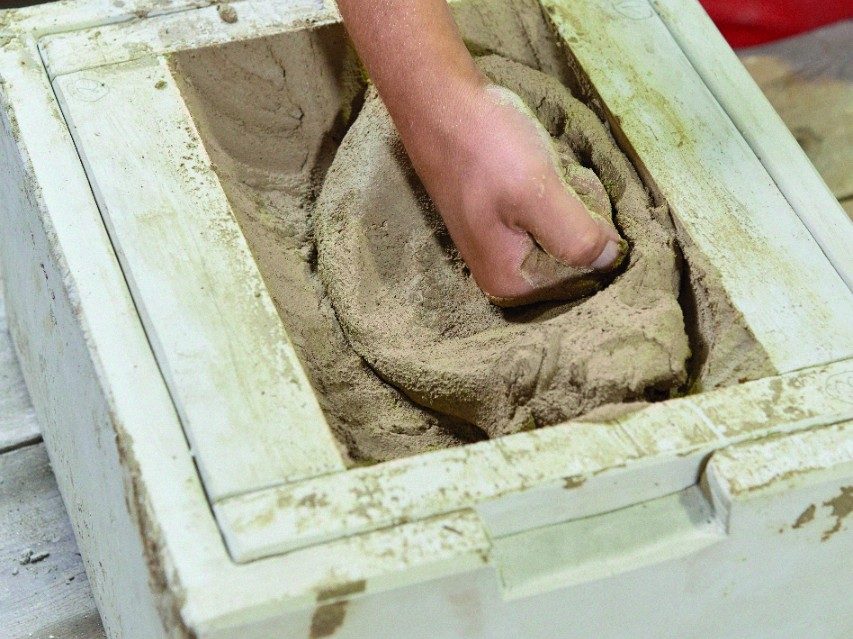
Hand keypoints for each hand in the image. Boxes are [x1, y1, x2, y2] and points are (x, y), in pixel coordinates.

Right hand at [403, 81, 624, 305]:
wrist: (439, 103)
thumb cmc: (485, 148)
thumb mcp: (537, 194)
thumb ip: (577, 236)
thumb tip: (612, 259)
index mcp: (511, 282)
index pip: (584, 276)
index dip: (594, 235)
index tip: (575, 197)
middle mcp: (503, 274)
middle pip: (572, 257)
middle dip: (580, 218)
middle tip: (560, 179)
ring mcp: (500, 246)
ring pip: (563, 233)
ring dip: (569, 200)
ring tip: (546, 169)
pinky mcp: (500, 220)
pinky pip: (546, 216)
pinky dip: (553, 192)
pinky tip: (539, 168)